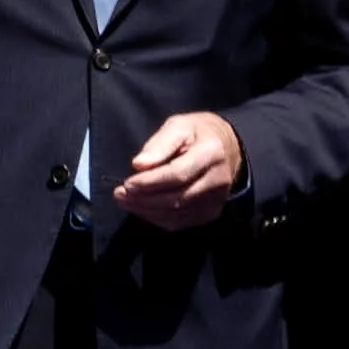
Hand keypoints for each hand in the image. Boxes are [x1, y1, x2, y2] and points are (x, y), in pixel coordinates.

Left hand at [111, 112, 242, 231]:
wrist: (228, 148)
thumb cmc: (198, 133)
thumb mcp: (179, 126)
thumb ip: (159, 144)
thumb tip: (139, 165)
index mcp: (211, 153)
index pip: (178, 174)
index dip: (151, 182)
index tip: (127, 183)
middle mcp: (218, 180)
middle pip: (176, 198)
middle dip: (144, 199)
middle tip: (120, 194)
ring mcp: (216, 200)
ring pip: (176, 214)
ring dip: (146, 211)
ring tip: (125, 201)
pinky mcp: (211, 213)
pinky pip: (180, 222)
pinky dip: (157, 218)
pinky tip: (141, 208)